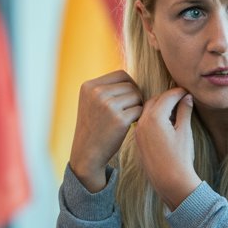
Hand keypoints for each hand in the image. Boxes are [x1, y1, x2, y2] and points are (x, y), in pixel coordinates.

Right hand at [69, 70, 143, 191]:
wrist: (87, 153)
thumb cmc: (94, 126)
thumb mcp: (91, 102)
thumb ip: (106, 88)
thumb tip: (133, 78)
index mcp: (89, 86)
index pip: (121, 74)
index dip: (130, 85)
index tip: (128, 98)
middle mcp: (97, 93)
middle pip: (131, 85)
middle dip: (134, 98)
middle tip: (129, 111)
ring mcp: (108, 106)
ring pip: (137, 96)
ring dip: (137, 107)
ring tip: (128, 118)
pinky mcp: (119, 120)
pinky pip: (140, 110)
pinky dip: (139, 117)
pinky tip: (130, 125)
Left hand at [133, 88, 198, 208]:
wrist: (169, 181)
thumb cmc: (180, 157)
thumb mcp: (185, 131)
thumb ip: (184, 111)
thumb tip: (187, 98)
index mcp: (155, 117)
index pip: (167, 96)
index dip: (179, 92)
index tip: (188, 91)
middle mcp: (143, 122)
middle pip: (155, 100)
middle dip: (168, 97)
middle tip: (182, 97)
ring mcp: (138, 131)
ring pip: (148, 110)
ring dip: (160, 106)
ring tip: (175, 109)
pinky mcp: (138, 140)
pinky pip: (144, 121)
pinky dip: (154, 116)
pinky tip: (165, 122)